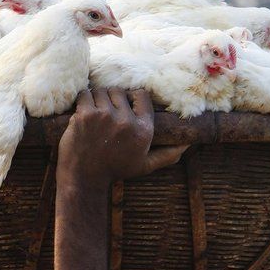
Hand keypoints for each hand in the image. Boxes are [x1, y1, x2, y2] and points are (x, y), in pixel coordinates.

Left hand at [57, 88, 187, 189]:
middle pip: (118, 91)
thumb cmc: (114, 171)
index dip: (130, 97)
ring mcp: (105, 116)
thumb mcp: (144, 166)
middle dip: (110, 99)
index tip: (122, 105)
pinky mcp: (86, 115)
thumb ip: (166, 155)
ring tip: (94, 115)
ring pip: (101, 91)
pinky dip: (82, 101)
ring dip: (95, 99)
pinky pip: (84, 95)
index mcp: (143, 130)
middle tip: (104, 113)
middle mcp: (126, 121)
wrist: (84, 179)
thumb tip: (187, 146)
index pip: (141, 95)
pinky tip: (82, 114)